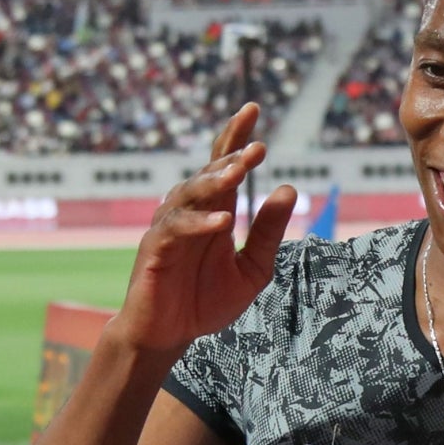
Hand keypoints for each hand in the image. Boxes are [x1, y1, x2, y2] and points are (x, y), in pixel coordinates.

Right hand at [111, 103, 296, 356]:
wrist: (169, 336)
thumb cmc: (205, 302)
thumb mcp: (251, 270)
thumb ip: (268, 232)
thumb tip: (289, 188)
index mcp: (214, 212)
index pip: (223, 164)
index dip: (235, 136)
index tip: (253, 108)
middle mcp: (190, 213)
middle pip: (208, 172)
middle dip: (232, 157)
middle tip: (258, 147)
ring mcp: (169, 229)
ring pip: (190, 193)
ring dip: (214, 181)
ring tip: (240, 172)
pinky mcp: (155, 251)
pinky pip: (176, 230)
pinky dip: (199, 224)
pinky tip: (222, 222)